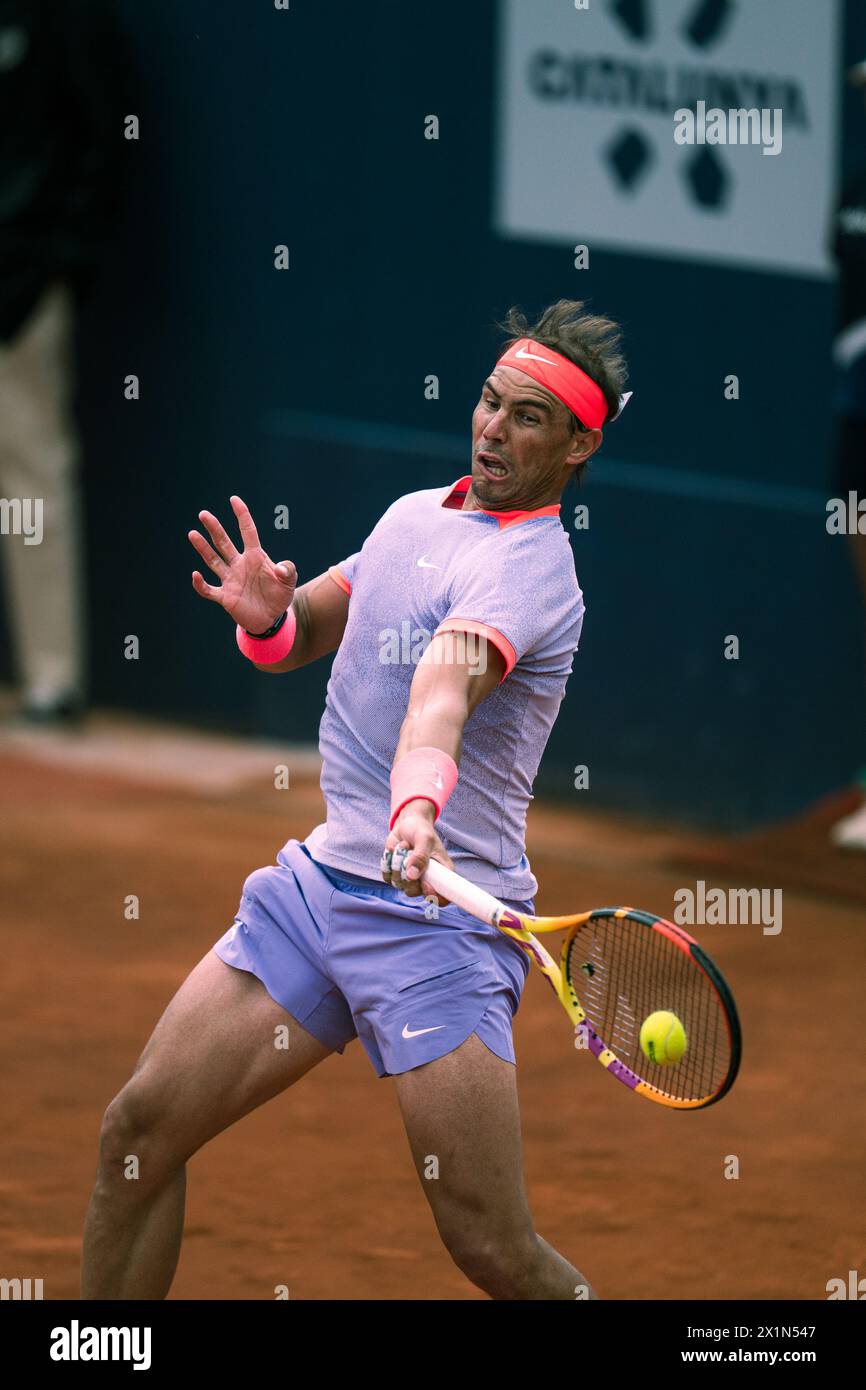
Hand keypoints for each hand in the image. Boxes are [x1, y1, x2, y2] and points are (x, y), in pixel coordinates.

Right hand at [189, 495, 296, 633]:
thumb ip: (288, 571)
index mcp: (255, 557)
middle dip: (214, 528)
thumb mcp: (289, 582)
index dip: (242, 515)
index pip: (247, 532)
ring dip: (203, 548)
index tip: (234, 500)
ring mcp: (230, 580)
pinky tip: (196, 575)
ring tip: (192, 533)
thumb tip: (279, 568)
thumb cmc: (279, 596)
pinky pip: (209, 589)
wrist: (271, 618)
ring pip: (213, 561)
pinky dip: (201, 584)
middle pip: (224, 543)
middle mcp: (239, 565)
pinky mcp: (225, 597)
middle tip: (204, 514)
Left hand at [381, 800, 452, 904]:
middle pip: (415, 892)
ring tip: (404, 847)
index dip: (434, 896)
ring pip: (399, 884)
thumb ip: (420, 856)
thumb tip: (412, 876)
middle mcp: (427, 880)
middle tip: (409, 853)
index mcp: (442, 874)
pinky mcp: (396, 875)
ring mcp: (410, 879)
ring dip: (397, 864)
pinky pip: (387, 876)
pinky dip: (388, 863)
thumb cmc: (421, 830)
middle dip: (408, 874)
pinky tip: (395, 851)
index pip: (443, 897)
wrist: (407, 824)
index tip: (425, 884)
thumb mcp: (424, 839)